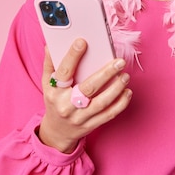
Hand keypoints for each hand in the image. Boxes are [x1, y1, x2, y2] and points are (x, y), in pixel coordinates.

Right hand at [38, 38, 132, 152]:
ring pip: (102, 102)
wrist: (57, 132)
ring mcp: (80, 117)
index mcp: (55, 92)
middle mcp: (67, 105)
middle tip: (119, 61)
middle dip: (106, 73)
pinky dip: (121, 103)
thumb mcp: (47, 84)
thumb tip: (50, 44)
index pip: (64, 72)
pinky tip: (127, 92)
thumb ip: (50, 64)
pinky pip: (109, 114)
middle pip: (88, 87)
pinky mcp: (91, 125)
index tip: (82, 41)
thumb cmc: (54, 102)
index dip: (72, 56)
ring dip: (116, 88)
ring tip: (125, 76)